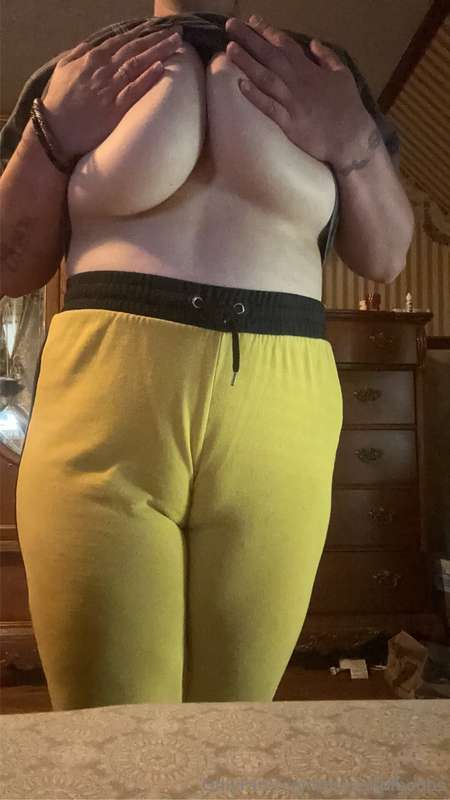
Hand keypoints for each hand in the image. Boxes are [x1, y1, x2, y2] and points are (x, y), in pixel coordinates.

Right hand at [41, 22, 182, 161]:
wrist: (54, 130)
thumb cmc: (58, 102)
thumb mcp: (62, 69)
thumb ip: (77, 53)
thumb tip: (90, 44)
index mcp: (92, 59)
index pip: (122, 40)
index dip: (141, 32)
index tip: (157, 27)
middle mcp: (103, 69)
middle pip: (135, 48)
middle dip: (157, 38)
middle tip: (177, 31)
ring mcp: (110, 88)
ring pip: (138, 64)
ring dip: (158, 52)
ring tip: (176, 43)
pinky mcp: (115, 108)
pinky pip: (134, 90)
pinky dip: (147, 78)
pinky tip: (161, 68)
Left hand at [224, 15, 371, 166]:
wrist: (352, 138)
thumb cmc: (348, 107)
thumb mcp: (343, 74)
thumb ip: (327, 56)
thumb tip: (313, 42)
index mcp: (309, 69)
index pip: (285, 44)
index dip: (267, 31)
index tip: (251, 20)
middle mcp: (298, 82)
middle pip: (270, 56)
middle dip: (249, 39)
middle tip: (230, 26)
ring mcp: (292, 102)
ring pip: (266, 78)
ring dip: (247, 62)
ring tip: (230, 49)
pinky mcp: (289, 123)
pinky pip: (270, 107)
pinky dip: (256, 96)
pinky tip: (241, 85)